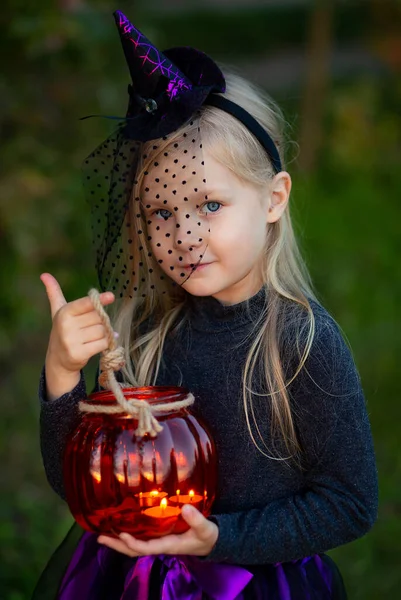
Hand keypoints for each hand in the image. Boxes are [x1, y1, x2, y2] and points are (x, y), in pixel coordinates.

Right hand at [41, 272, 114, 374]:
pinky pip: (103, 344)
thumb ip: (54, 293)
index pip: (86, 304)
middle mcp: (66, 326)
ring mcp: (71, 341)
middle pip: (99, 318)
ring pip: (102, 331)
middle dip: (100, 322)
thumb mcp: (58, 311)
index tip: (111, 296)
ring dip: (103, 334)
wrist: (58, 360)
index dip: (99, 300)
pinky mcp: (78, 354)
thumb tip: (44, 274)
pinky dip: (104, 345)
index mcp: (64, 312)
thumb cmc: (63, 330)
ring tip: (90, 338)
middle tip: (89, 328)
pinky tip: (94, 347)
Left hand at [98, 505, 218, 557]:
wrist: (210, 540)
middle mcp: (159, 545)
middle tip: (99, 538)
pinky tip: (120, 527)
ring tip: (102, 534)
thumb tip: (185, 508)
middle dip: (117, 545)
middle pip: (134, 549)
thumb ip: (196, 519)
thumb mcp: (205, 528)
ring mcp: (158, 541)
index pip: (146, 547)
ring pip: (134, 545)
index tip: (122, 535)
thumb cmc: (206, 535)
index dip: (133, 543)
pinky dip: (128, 534)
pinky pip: (140, 537)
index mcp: (168, 545)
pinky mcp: (159, 535)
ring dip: (118, 541)